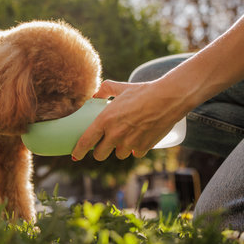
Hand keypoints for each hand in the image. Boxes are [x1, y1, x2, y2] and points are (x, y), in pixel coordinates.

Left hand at [71, 79, 186, 160]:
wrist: (168, 98)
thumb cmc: (143, 91)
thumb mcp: (121, 87)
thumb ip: (105, 89)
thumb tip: (95, 94)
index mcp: (105, 120)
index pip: (86, 141)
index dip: (78, 151)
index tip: (75, 155)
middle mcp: (115, 134)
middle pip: (100, 154)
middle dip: (100, 151)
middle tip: (104, 144)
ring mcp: (129, 143)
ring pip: (118, 154)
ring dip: (120, 149)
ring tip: (126, 136)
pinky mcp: (143, 148)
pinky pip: (135, 153)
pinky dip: (136, 148)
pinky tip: (140, 137)